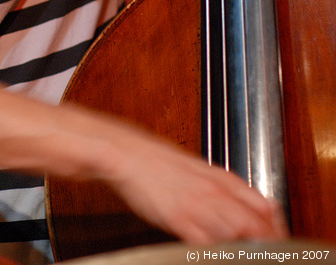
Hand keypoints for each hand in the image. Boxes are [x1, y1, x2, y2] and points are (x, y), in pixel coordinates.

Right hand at [108, 125, 288, 243]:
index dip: (276, 230)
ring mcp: (198, 205)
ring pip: (237, 235)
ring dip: (245, 251)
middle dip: (268, 246)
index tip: (278, 243)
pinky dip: (216, 254)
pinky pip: (206, 244)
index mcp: (221, 178)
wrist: (128, 153)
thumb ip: (221, 188)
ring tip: (242, 257)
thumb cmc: (158, 163)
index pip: (265, 207)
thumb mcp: (197, 170)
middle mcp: (214, 191)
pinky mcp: (179, 218)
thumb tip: (241, 205)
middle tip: (267, 257)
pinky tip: (215, 257)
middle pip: (257, 225)